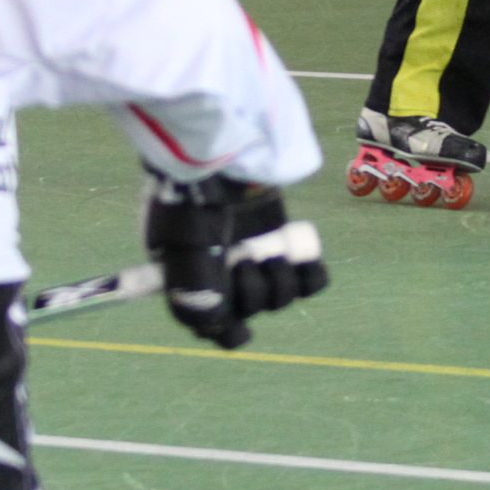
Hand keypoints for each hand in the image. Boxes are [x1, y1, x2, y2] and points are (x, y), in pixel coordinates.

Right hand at [142, 176, 328, 350]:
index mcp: (192, 280)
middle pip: (252, 311)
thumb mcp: (178, 254)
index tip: (239, 329)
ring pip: (282, 296)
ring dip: (279, 284)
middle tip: (244, 264)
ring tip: (269, 256)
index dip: (228, 332)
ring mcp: (257, 254)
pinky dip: (309, 274)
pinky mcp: (285, 239)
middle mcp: (226, 271)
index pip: (212, 326)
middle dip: (253, 296)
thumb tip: (216, 329)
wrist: (217, 157)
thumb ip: (194, 300)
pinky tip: (300, 260)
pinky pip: (311, 278)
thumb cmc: (188, 202)